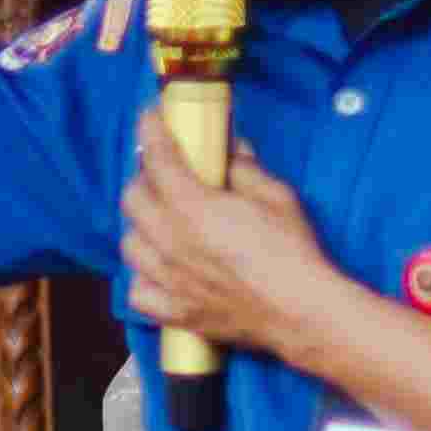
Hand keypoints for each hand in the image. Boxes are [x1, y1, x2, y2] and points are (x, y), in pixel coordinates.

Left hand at [119, 121, 352, 368]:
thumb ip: (244, 168)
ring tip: (160, 219)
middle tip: (163, 172)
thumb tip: (231, 150)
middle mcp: (170, 242)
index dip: (149, 132)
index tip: (149, 118)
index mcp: (192, 207)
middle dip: (144, 178)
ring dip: (141, 225)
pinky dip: (143, 277)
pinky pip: (138, 292)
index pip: (157, 159)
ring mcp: (169, 279)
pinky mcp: (176, 312)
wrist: (301, 311)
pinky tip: (161, 269)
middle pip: (132, 199)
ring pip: (130, 244)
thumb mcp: (275, 195)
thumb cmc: (292, 251)